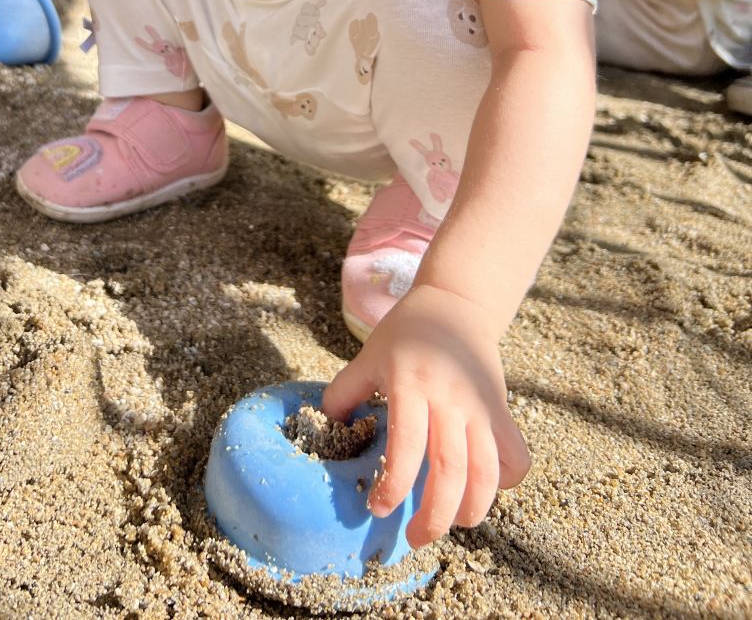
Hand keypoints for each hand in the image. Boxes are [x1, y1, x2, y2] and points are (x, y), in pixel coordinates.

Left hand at [323, 284, 529, 548]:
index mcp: (412, 382)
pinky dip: (503, 482)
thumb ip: (345, 390)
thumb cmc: (406, 332)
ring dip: (472, 510)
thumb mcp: (370, 354)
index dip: (395, 485)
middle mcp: (451, 397)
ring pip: (487, 471)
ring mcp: (481, 405)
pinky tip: (482, 489)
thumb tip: (327, 427)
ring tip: (451, 526)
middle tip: (415, 539)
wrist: (456, 302)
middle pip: (451, 469)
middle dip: (435, 516)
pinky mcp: (502, 409)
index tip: (378, 509)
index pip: (407, 445)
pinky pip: (515, 457)